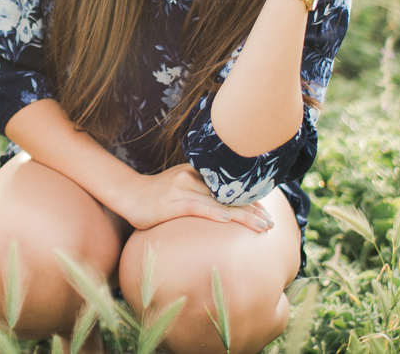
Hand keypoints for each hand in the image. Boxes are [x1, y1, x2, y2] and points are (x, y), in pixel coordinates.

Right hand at [118, 163, 274, 233]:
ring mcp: (181, 190)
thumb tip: (220, 206)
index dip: (249, 199)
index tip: (266, 210)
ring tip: (263, 227)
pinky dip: (214, 214)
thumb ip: (198, 191)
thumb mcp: (179, 187)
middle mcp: (191, 178)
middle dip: (253, 209)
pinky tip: (229, 221)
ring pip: (219, 203)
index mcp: (195, 173)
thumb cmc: (154, 195)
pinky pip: (197, 208)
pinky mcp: (171, 203)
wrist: (127, 194)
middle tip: (272, 223)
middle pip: (228, 195)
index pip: (228, 187)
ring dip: (244, 216)